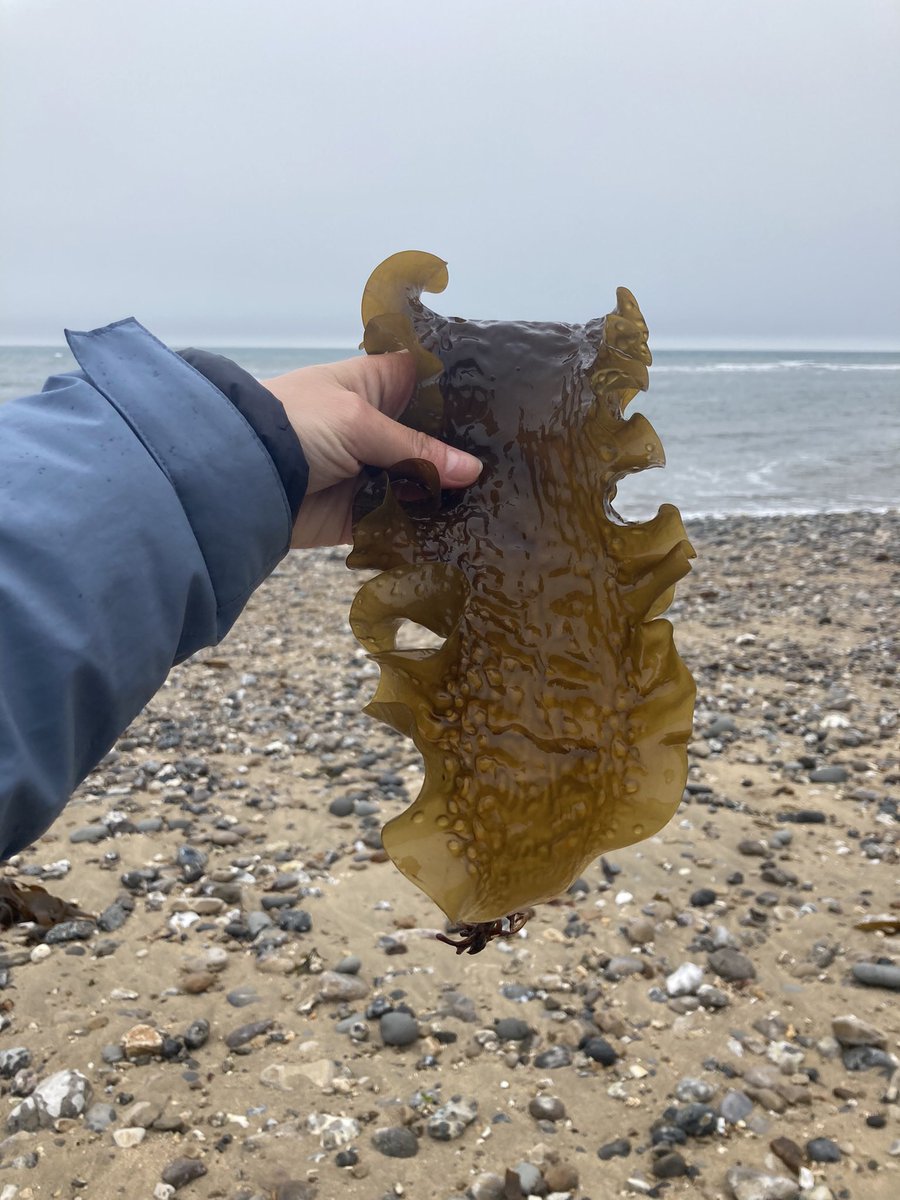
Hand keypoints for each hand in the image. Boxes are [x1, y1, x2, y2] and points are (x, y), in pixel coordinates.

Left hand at [262, 352, 481, 547]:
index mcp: (374, 386)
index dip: (458, 390)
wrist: (241, 477)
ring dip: (447, 492)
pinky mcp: (361, 514)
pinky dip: (422, 526)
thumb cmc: (296, 425)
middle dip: (462, 450)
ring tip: (499, 499)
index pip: (426, 379)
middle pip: (430, 438)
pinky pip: (400, 520)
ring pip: (420, 482)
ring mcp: (371, 471)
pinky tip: (463, 529)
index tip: (502, 403)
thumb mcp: (358, 422)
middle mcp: (377, 427)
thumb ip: (415, 449)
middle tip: (511, 460)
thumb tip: (472, 471)